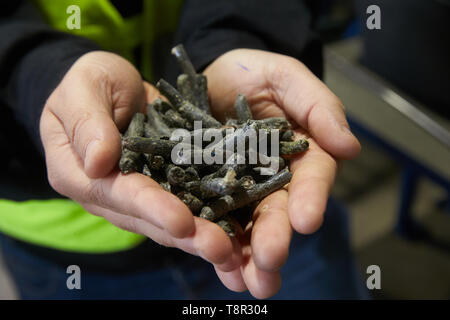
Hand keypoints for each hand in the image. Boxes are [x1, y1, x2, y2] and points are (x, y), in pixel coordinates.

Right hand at [40, 51, 235, 267]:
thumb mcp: (82, 88)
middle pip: (150, 219)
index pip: (119, 195)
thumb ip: (87, 122)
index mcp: (80, 175)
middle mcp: (111, 195)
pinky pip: (190, 200)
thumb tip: (98, 163)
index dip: (151, 208)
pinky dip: (213, 213)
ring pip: (172, 218)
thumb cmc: (90, 82)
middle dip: (187, 235)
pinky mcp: (167, 183)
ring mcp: (142, 192)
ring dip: (203, 234)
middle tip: (220, 250)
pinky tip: (238, 228)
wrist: (114, 85)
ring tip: (234, 249)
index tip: (182, 222)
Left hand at [204, 49, 360, 297]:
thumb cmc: (253, 73)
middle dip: (276, 236)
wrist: (210, 79)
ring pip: (248, 226)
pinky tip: (219, 267)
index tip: (307, 220)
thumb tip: (351, 145)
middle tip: (270, 261)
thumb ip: (317, 105)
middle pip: (278, 210)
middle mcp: (273, 178)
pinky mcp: (210, 194)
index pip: (311, 177)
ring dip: (248, 256)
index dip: (310, 198)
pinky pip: (214, 220)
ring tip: (248, 282)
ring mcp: (241, 189)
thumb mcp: (285, 76)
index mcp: (300, 152)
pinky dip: (217, 244)